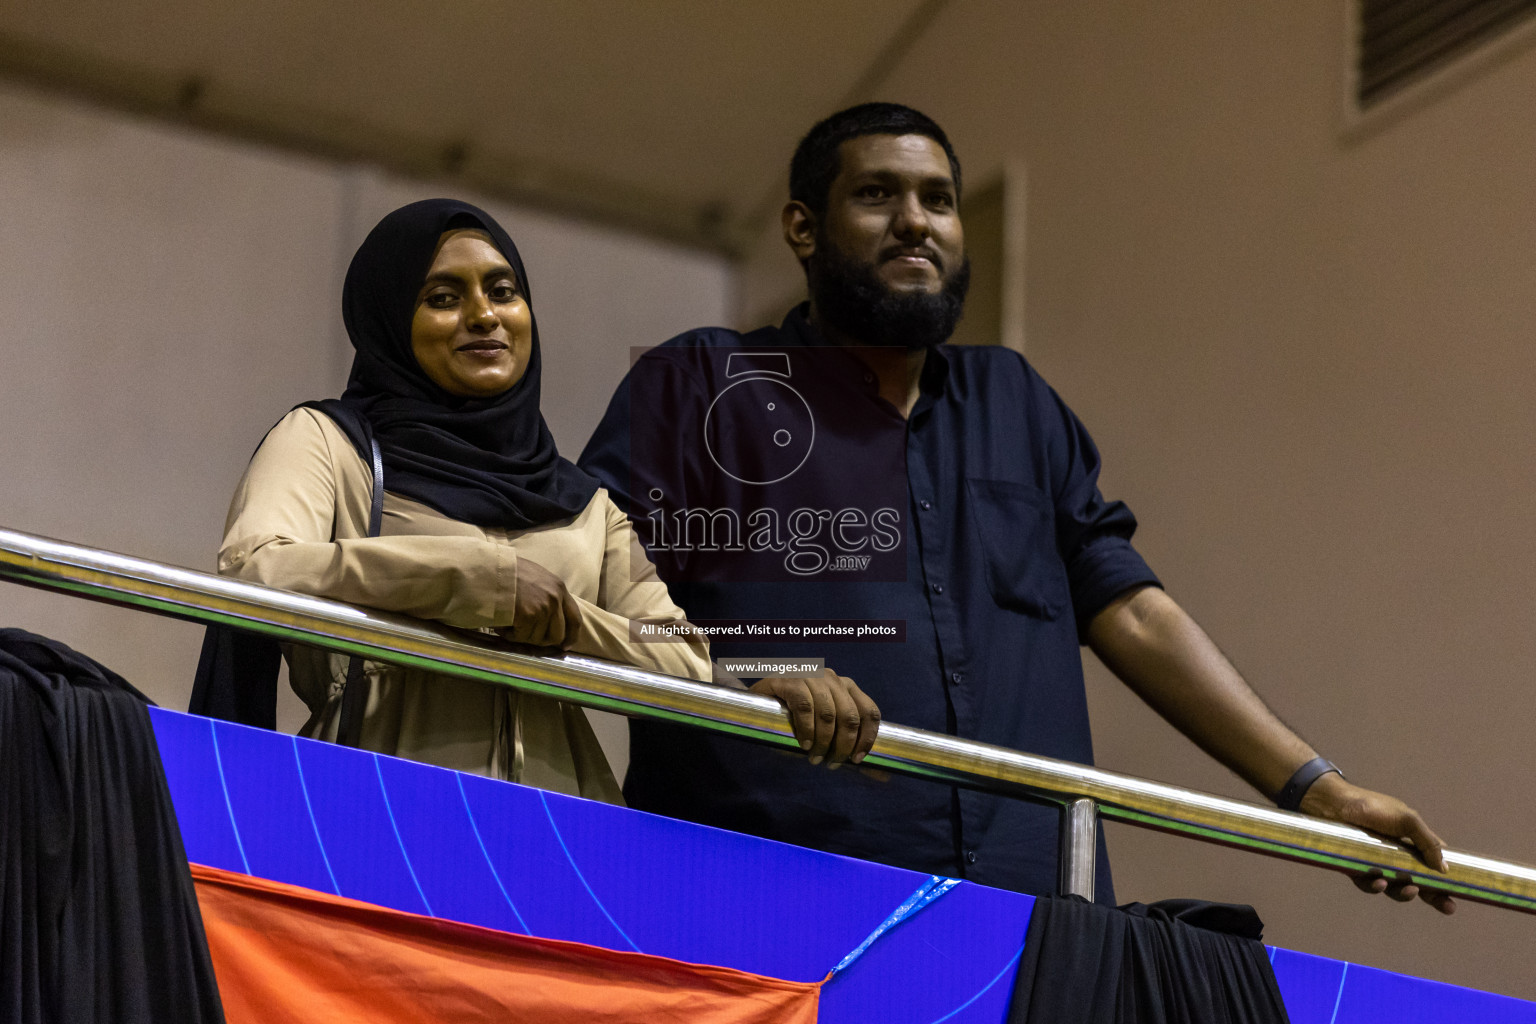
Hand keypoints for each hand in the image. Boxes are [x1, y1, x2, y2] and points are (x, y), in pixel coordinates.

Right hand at [501, 556, 582, 649]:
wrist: (492, 570)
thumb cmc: (510, 572)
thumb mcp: (538, 578)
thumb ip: (549, 596)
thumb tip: (552, 621)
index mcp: (559, 588)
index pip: (575, 619)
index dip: (571, 636)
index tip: (565, 646)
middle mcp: (555, 599)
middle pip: (557, 635)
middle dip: (542, 641)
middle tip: (526, 636)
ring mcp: (543, 608)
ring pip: (538, 639)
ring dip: (522, 637)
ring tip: (510, 626)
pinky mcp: (529, 615)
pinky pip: (522, 637)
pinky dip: (511, 635)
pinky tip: (502, 627)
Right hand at [750, 669, 880, 766]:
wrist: (755, 706)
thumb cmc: (795, 721)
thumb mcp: (825, 731)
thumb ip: (849, 748)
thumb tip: (882, 776)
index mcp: (847, 687)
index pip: (869, 711)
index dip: (867, 738)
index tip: (857, 760)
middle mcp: (832, 678)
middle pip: (850, 716)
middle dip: (843, 745)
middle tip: (832, 764)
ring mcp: (811, 676)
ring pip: (828, 713)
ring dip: (823, 741)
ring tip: (814, 758)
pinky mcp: (790, 680)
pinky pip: (805, 706)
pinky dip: (806, 729)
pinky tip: (803, 744)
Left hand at [1300, 773, 1455, 914]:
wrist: (1335, 804)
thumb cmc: (1373, 807)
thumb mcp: (1407, 819)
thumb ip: (1427, 842)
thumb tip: (1446, 869)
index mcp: (1413, 844)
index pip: (1435, 866)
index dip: (1447, 881)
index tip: (1461, 894)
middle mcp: (1397, 857)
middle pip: (1420, 883)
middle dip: (1435, 897)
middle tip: (1448, 907)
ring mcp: (1378, 864)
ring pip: (1396, 889)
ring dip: (1405, 894)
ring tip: (1411, 891)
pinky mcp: (1357, 869)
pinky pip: (1369, 885)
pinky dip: (1376, 887)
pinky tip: (1380, 883)